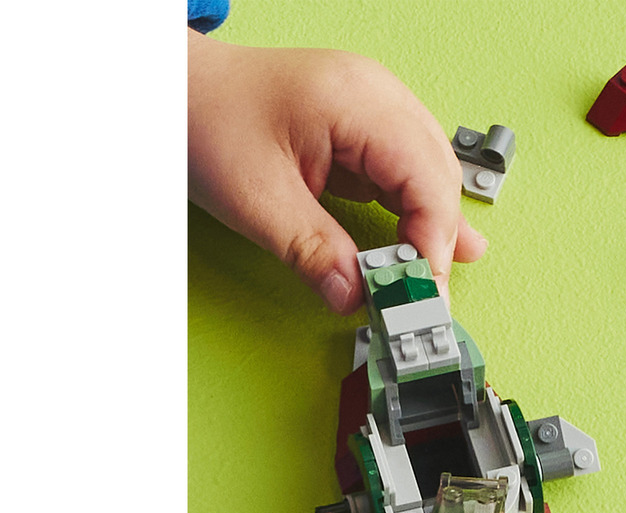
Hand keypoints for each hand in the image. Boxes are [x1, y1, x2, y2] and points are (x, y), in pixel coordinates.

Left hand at [187, 29, 487, 314]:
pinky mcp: (364, 127)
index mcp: (358, 102)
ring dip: (432, 229)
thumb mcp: (256, 198)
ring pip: (429, 175)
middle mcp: (378, 97)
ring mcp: (374, 108)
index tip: (422, 293)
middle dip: (438, 240)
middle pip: (438, 177)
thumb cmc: (204, 118)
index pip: (426, 179)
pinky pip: (405, 172)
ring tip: (436, 280)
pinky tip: (425, 248)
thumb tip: (355, 296)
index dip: (434, 242)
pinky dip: (414, 214)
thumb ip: (314, 251)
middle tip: (426, 299)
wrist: (173, 87)